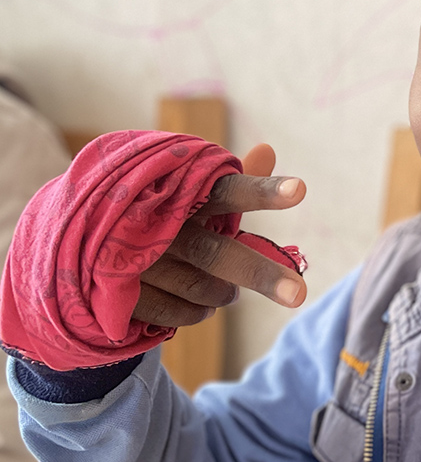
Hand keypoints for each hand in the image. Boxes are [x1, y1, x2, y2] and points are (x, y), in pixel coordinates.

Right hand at [132, 143, 306, 327]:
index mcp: (179, 190)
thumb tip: (268, 149)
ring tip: (228, 292)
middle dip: (259, 273)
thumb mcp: (190, 192)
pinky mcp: (116, 291)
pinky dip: (197, 312)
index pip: (225, 189)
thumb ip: (234, 181)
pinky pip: (177, 312)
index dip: (261, 190)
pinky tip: (201, 306)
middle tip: (296, 293)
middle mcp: (155, 221)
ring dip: (222, 294)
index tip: (300, 190)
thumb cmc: (156, 210)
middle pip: (216, 253)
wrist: (80, 237)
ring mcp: (132, 257)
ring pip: (200, 287)